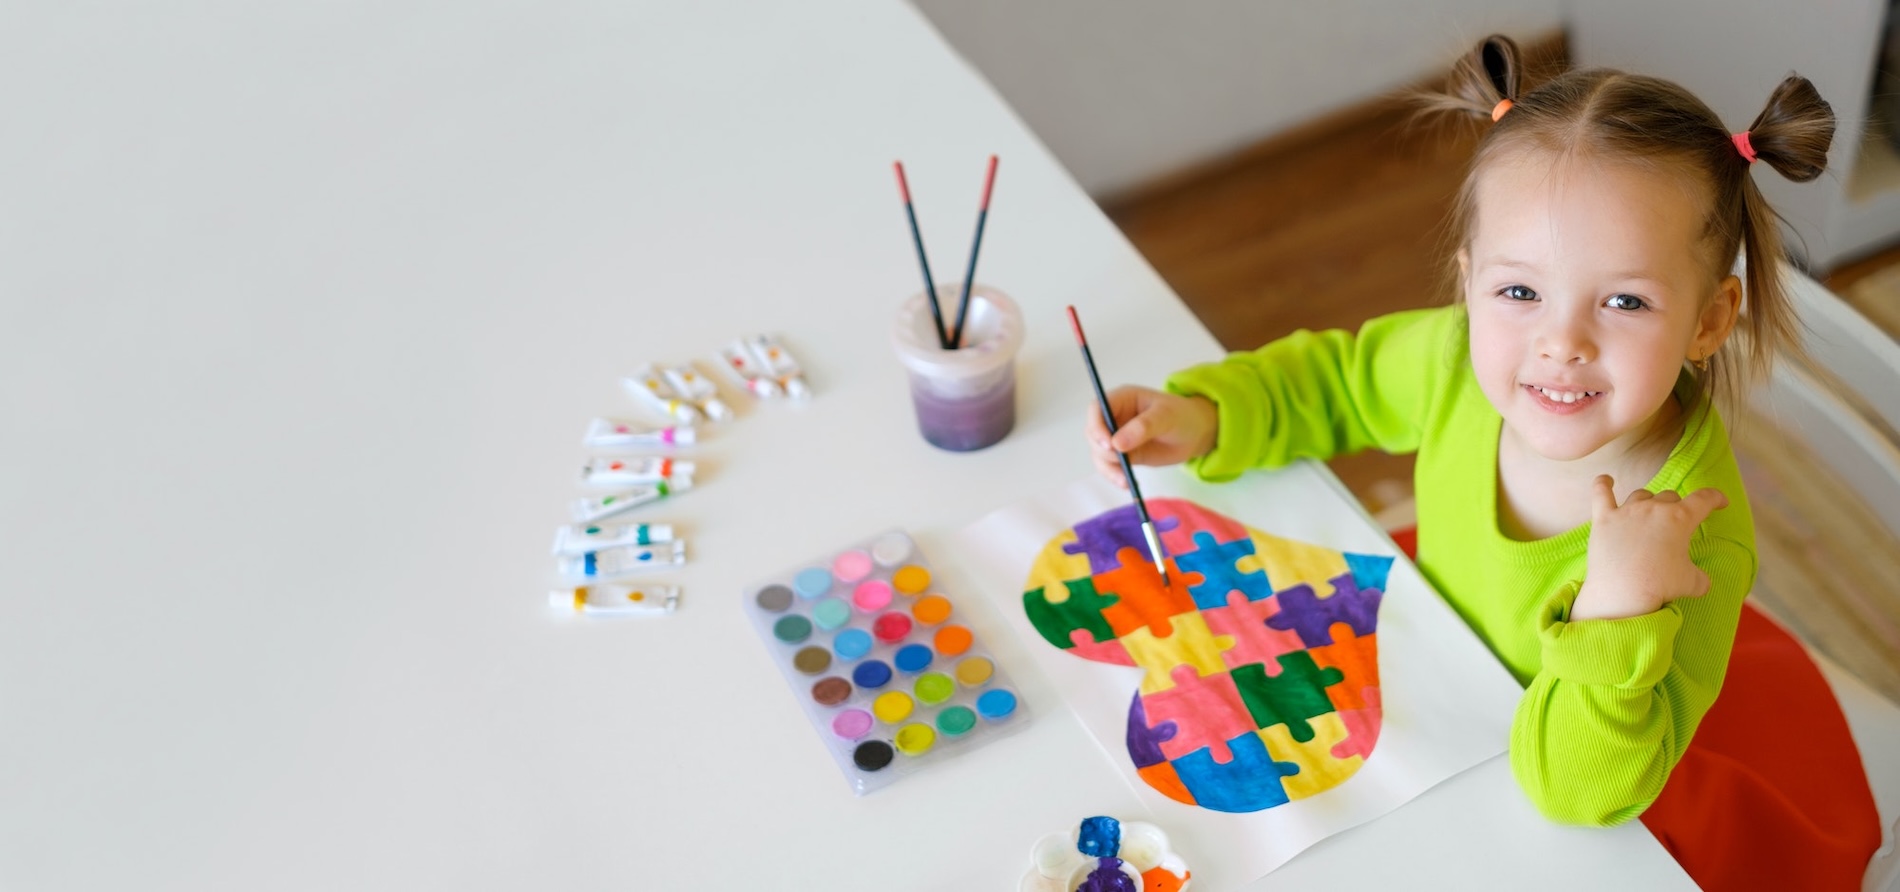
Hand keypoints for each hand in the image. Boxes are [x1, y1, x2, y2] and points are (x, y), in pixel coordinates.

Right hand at [1084, 385, 1218, 488]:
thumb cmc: (1182, 416)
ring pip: (1099, 453)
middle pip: (1093, 433)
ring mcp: (1117, 436)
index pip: (1097, 408)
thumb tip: (1117, 444)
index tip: (1107, 444)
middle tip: (1122, 461)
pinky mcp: (1123, 454)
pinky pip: (1110, 466)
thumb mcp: (1166, 417)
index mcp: (1122, 399)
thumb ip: (1142, 428)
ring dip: (1108, 468)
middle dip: (1103, 450)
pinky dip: (1115, 476)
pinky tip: (1127, 484)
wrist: (1195, 434)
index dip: (1096, 425)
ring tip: (1125, 479)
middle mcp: (1115, 417)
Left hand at [1570, 475, 1728, 620]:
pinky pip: (1600, 493)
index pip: (1703, 499)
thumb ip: (1699, 577)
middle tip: (1676, 523)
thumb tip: (1701, 581)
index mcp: (1680, 518)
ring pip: (1641, 494)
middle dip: (1676, 506)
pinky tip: (1605, 480)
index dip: (1715, 498)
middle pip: (1669, 496)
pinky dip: (1602, 484)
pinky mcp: (1603, 519)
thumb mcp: (1692, 583)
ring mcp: (1626, 511)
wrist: (1622, 591)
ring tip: (1649, 511)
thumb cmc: (1660, 585)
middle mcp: (1653, 508)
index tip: (1720, 502)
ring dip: (1649, 500)